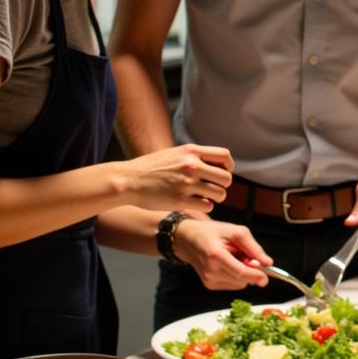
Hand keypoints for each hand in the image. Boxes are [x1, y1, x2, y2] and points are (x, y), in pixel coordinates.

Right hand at [117, 144, 233, 213]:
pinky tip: (196, 204)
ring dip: (216, 198)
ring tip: (206, 197)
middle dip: (223, 185)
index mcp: (191, 151)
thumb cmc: (151, 168)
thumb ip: (194, 156)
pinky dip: (205, 207)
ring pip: (220, 194)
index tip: (224, 173)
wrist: (128, 180)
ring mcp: (186, 183)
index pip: (225, 156)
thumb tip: (216, 164)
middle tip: (214, 189)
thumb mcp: (174, 153)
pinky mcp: (180, 200)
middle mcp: (191, 165)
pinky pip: (207, 206)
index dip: (229, 166)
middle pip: (226, 178)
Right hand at [171, 216, 274, 289]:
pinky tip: (228, 264)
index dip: (256, 275)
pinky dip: (236, 276)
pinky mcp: (209, 285)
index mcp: (216, 255)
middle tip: (247, 256)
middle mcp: (210, 270)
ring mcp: (209, 280)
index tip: (266, 277)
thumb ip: (253, 247)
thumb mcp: (235, 231)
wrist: (188, 239)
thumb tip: (268, 262)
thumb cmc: (213, 233)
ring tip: (234, 258)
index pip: (240, 272)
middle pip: (241, 280)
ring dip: (243, 273)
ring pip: (239, 284)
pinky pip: (233, 284)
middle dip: (251, 271)